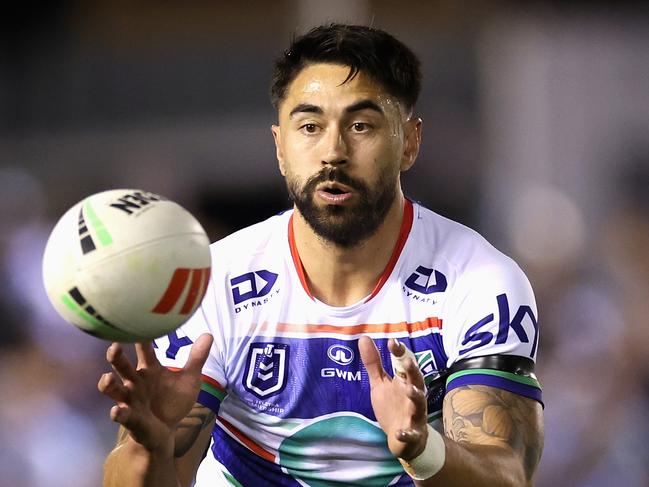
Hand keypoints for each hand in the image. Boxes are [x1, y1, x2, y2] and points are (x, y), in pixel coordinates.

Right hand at [97, 333, 212, 451]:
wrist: (167, 430)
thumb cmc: (174, 401)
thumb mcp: (189, 379)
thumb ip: (196, 359)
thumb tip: (208, 334)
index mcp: (149, 369)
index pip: (144, 350)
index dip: (141, 337)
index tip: (136, 321)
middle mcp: (136, 382)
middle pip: (122, 367)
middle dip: (116, 358)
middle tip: (113, 346)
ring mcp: (131, 400)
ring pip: (115, 390)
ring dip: (108, 385)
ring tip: (107, 378)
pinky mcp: (131, 419)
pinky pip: (122, 415)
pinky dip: (119, 414)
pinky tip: (116, 411)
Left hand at [359, 336, 427, 459]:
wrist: (405, 440)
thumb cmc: (394, 406)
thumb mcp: (380, 384)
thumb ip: (374, 363)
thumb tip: (364, 337)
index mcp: (405, 382)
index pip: (404, 364)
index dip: (400, 353)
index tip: (392, 342)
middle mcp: (413, 395)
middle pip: (417, 380)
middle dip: (413, 371)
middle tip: (407, 361)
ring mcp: (414, 414)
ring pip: (419, 404)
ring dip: (416, 397)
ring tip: (410, 390)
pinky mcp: (412, 433)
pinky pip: (411, 434)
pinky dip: (406, 434)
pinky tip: (399, 433)